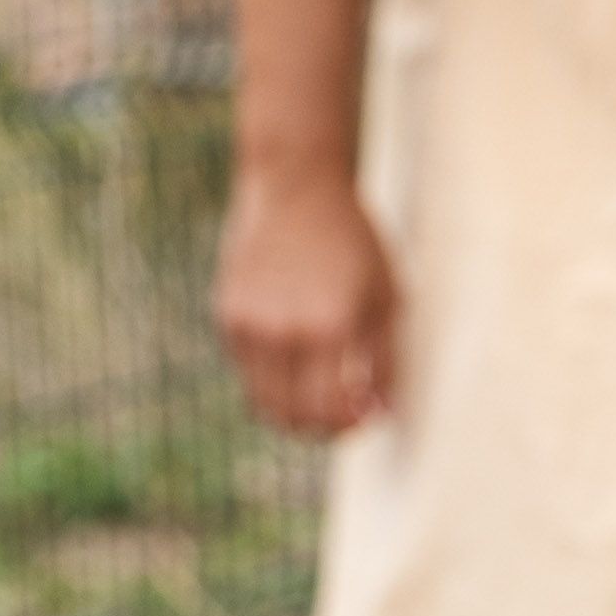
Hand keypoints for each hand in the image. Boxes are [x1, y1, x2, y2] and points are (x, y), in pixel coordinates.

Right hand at [216, 165, 400, 435]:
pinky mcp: (227, 316)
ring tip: (317, 397)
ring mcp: (249, 325)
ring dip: (292, 412)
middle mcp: (283, 330)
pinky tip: (294, 348)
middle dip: (320, 429)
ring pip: (263, 402)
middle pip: (291, 417)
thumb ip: (386, 362)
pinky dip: (273, 376)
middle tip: (340, 419)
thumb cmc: (354, 242)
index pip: (329, 410)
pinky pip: (249, 370)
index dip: (348, 426)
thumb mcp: (387, 297)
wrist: (296, 187)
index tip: (363, 418)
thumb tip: (381, 415)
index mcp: (329, 327)